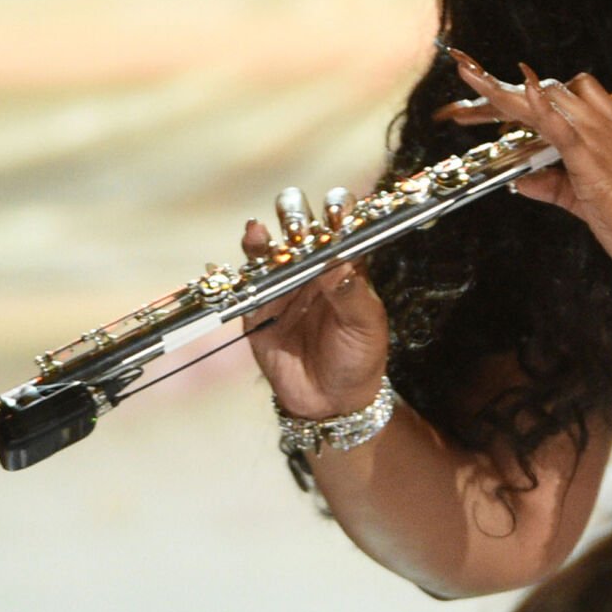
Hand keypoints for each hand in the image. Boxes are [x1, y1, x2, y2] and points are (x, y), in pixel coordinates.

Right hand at [241, 190, 389, 419]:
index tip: (335, 211)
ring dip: (269, 237)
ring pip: (273, 249)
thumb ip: (351, 294)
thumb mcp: (365, 325)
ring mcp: (284, 285)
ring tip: (266, 233)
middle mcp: (313, 268)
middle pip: (302, 228)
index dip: (338, 213)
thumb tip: (338, 261)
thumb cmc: (359, 356)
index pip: (341, 227)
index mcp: (345, 266)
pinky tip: (248, 241)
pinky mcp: (259, 307)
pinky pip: (248, 280)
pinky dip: (245, 261)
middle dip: (298, 218)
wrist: (330, 400)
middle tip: (298, 224)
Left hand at [435, 48, 611, 291]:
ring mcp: (601, 145)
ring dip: (503, 90)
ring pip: (548, 101)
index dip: (518, 94)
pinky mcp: (597, 166)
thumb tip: (523, 180)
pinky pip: (565, 129)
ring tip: (468, 76)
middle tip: (463, 77)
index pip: (558, 99)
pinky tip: (521, 88)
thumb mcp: (588, 207)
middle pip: (546, 92)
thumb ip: (556, 188)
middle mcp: (604, 132)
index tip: (481, 99)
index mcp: (606, 138)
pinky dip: (541, 108)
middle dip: (498, 89)